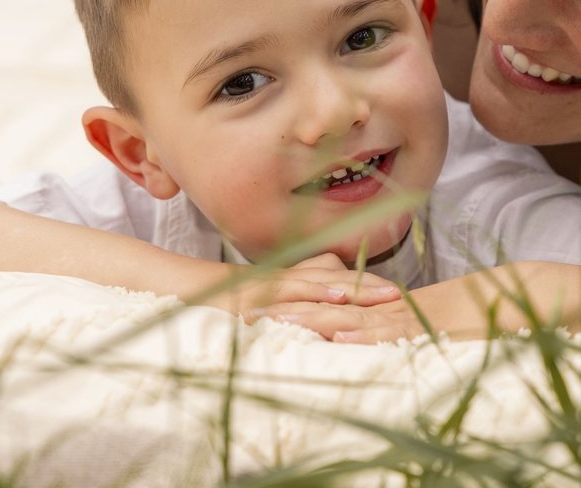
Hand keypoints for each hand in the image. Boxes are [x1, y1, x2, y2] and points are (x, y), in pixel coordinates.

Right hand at [183, 252, 402, 318]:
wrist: (179, 288)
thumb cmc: (221, 297)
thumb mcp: (262, 296)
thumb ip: (294, 288)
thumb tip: (328, 284)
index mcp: (288, 281)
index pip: (334, 280)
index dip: (365, 285)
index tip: (398, 292)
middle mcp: (282, 281)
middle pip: (333, 280)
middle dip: (368, 287)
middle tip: (402, 294)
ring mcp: (267, 290)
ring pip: (314, 287)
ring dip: (349, 290)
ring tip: (380, 295)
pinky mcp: (251, 301)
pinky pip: (284, 299)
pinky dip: (310, 298)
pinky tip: (332, 301)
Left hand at [261, 264, 533, 341]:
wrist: (535, 292)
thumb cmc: (497, 310)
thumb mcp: (446, 325)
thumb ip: (417, 330)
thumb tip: (393, 343)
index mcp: (401, 307)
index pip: (347, 305)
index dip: (309, 305)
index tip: (274, 307)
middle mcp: (402, 308)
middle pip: (341, 306)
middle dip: (299, 309)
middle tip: (256, 311)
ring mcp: (417, 315)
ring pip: (360, 316)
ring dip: (318, 320)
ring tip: (278, 322)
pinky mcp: (434, 324)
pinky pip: (395, 330)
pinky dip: (366, 333)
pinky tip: (338, 336)